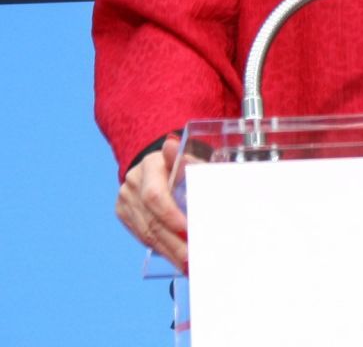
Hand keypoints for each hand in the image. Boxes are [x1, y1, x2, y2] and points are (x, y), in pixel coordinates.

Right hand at [114, 134, 188, 269]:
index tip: (187, 230)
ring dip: (168, 251)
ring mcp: (126, 199)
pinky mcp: (124, 214)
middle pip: (151, 218)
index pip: (155, 196)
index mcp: (150, 165)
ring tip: (186, 264)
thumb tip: (171, 145)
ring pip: (147, 232)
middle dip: (173, 241)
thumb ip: (188, 162)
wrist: (159, 166)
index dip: (169, 215)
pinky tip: (175, 258)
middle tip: (191, 257)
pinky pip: (142, 236)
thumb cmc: (183, 165)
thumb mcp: (190, 159)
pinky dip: (161, 249)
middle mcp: (134, 183)